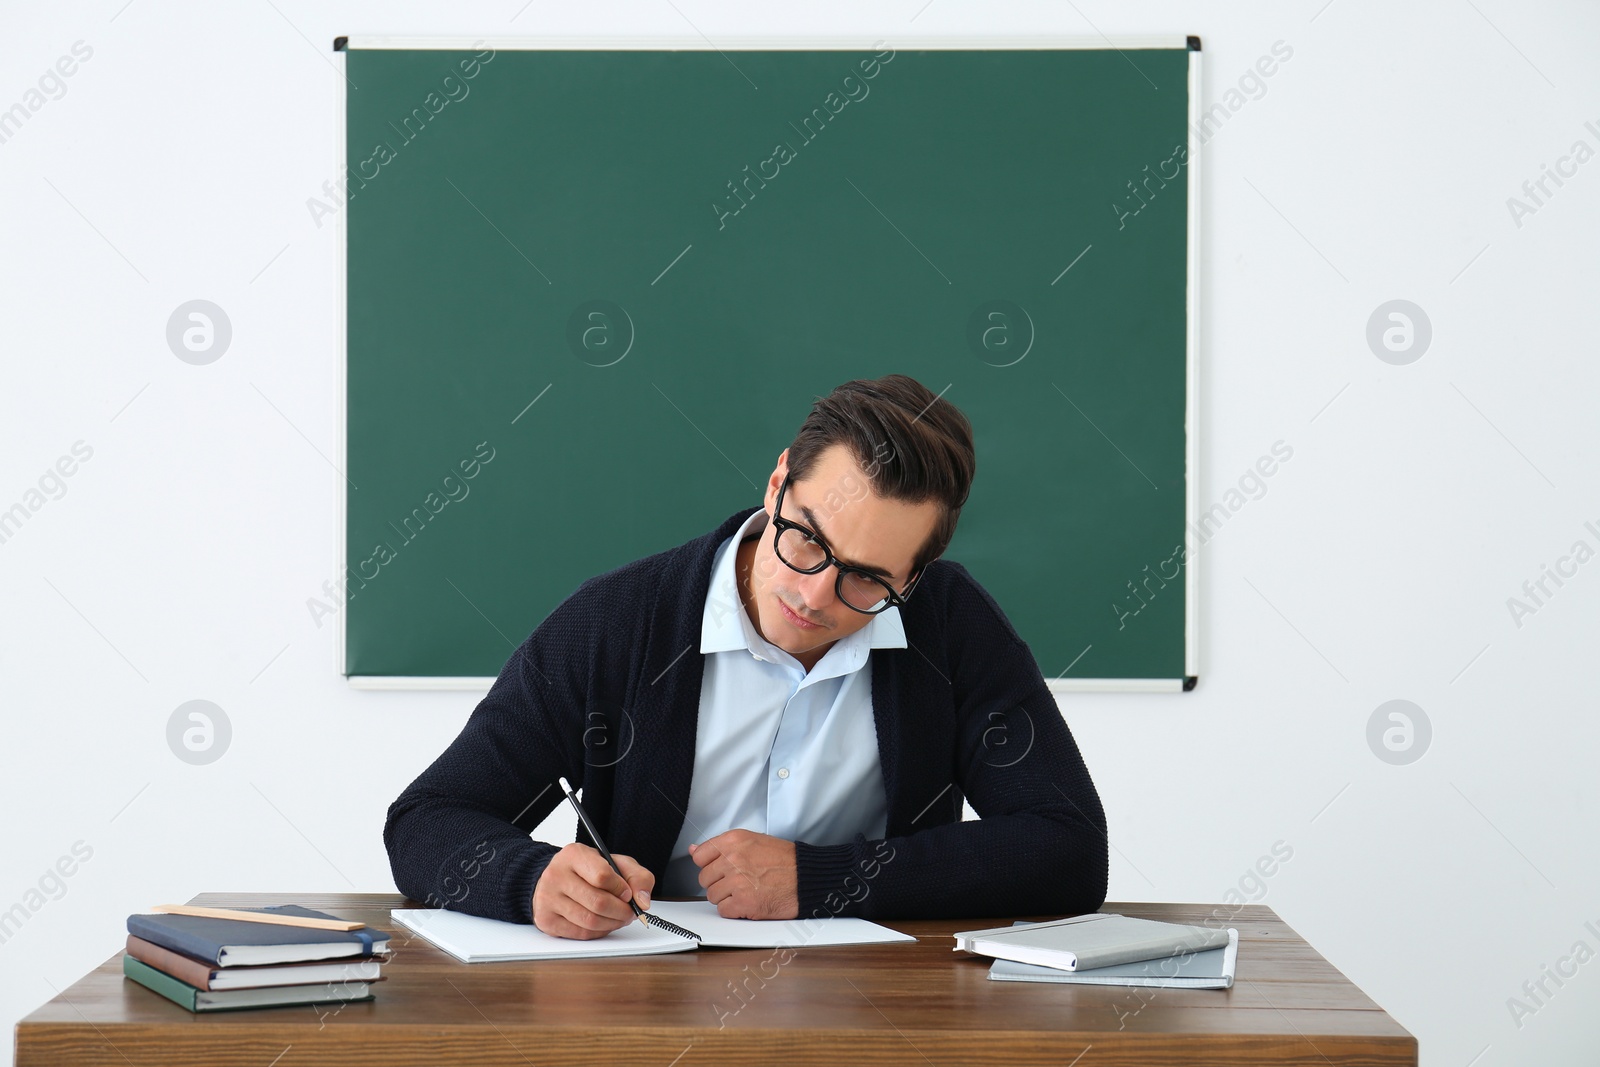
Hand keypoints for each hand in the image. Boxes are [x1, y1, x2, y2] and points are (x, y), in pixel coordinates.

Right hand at [532, 843, 653, 939]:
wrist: (557, 878)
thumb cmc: (588, 870)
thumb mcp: (616, 863)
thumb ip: (637, 876)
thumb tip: (643, 901)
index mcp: (574, 855)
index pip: (603, 876)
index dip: (621, 889)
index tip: (628, 894)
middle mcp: (556, 875)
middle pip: (598, 902)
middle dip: (621, 912)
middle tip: (630, 913)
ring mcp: (548, 898)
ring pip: (590, 921)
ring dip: (612, 924)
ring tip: (619, 918)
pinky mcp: (546, 919)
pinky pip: (580, 933)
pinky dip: (599, 932)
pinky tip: (603, 924)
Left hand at [691, 829, 797, 919]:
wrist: (807, 878)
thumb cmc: (785, 861)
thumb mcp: (753, 841)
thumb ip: (722, 847)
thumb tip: (693, 849)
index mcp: (734, 841)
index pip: (699, 855)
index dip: (708, 865)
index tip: (717, 869)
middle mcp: (733, 859)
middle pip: (704, 878)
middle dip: (718, 883)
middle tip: (736, 882)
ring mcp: (737, 881)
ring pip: (712, 896)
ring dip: (726, 898)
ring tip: (745, 891)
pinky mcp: (743, 902)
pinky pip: (723, 910)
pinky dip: (734, 910)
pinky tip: (748, 902)